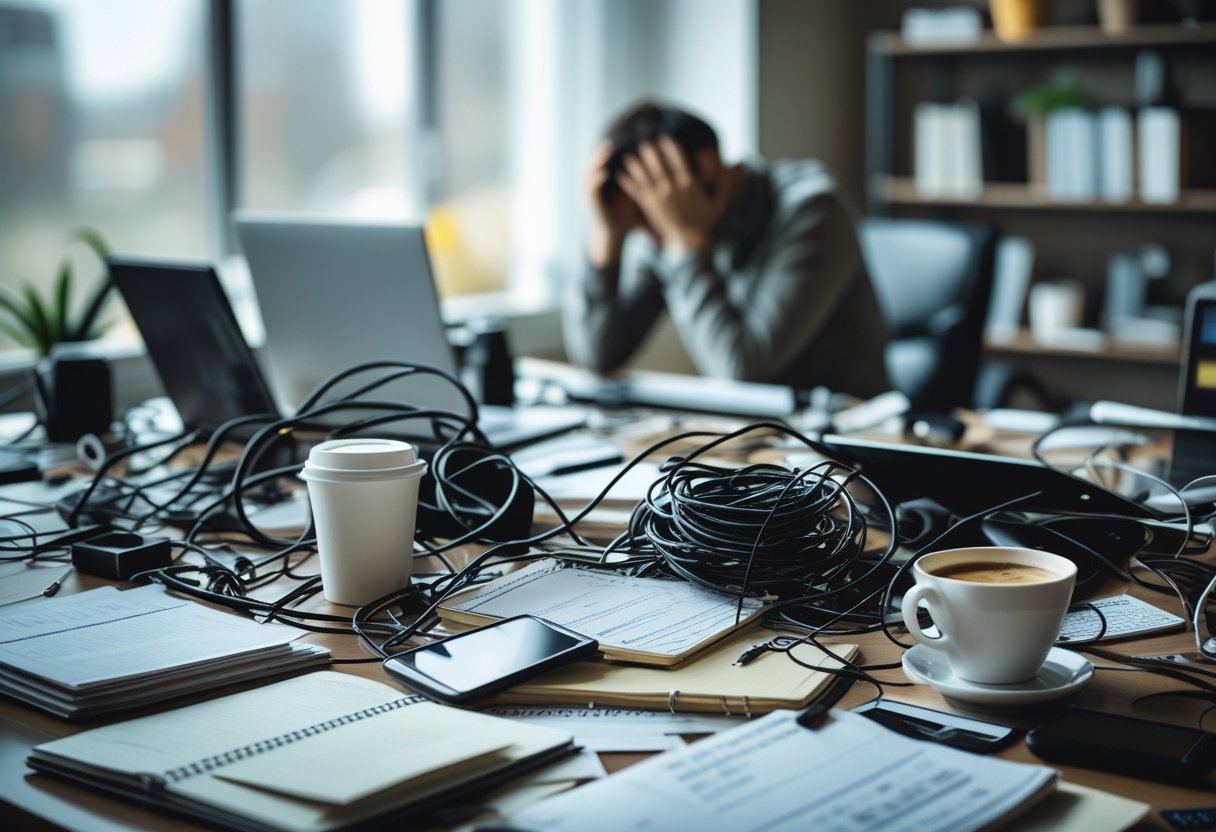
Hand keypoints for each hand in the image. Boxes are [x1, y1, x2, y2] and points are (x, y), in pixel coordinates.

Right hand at [585, 141, 644, 267]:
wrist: (614, 232)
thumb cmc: (628, 213)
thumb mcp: (636, 193)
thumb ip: (641, 179)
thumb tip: (658, 165)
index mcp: (605, 180)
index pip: (605, 160)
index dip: (610, 150)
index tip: (620, 139)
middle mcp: (595, 183)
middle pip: (595, 162)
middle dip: (601, 152)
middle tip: (610, 141)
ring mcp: (592, 193)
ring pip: (589, 172)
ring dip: (596, 162)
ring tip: (606, 152)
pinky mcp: (592, 203)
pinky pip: (591, 189)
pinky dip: (596, 180)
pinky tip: (604, 173)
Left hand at [616, 136, 735, 254]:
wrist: (689, 243)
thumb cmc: (706, 221)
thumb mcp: (720, 202)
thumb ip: (726, 183)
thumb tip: (739, 164)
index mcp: (689, 185)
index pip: (679, 161)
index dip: (671, 148)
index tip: (665, 138)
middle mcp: (672, 190)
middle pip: (659, 166)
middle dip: (650, 154)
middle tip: (644, 142)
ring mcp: (659, 199)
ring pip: (645, 177)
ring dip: (635, 165)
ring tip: (629, 155)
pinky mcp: (650, 208)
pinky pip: (636, 192)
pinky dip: (627, 183)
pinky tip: (620, 175)